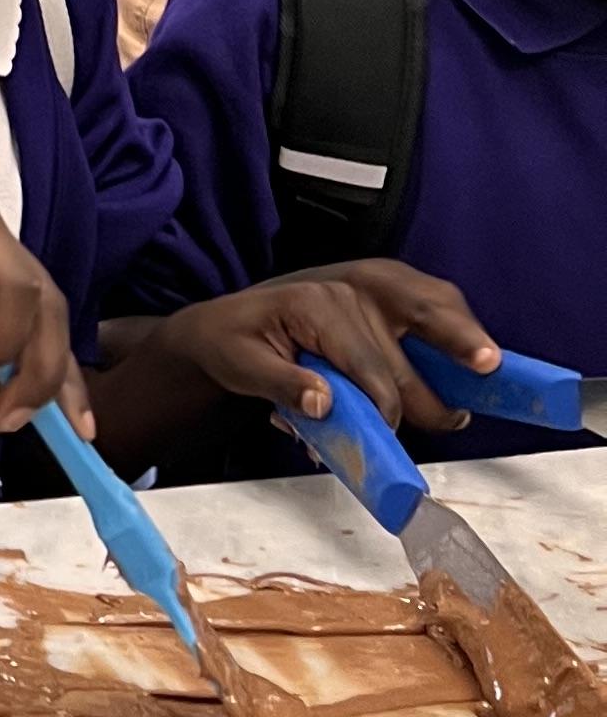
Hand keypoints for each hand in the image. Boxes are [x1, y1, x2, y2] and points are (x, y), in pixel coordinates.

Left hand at [154, 260, 497, 431]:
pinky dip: (456, 322)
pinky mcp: (388, 284)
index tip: (394, 435)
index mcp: (314, 305)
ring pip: (433, 305)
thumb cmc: (234, 343)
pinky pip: (433, 298)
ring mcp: (373, 281)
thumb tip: (324, 404)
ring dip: (463, 337)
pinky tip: (475, 348)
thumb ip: (281, 386)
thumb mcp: (239, 367)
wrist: (227, 319)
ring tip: (489, 366)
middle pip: (407, 343)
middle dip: (430, 388)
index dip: (385, 407)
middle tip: (454, 421)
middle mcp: (350, 288)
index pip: (366, 366)